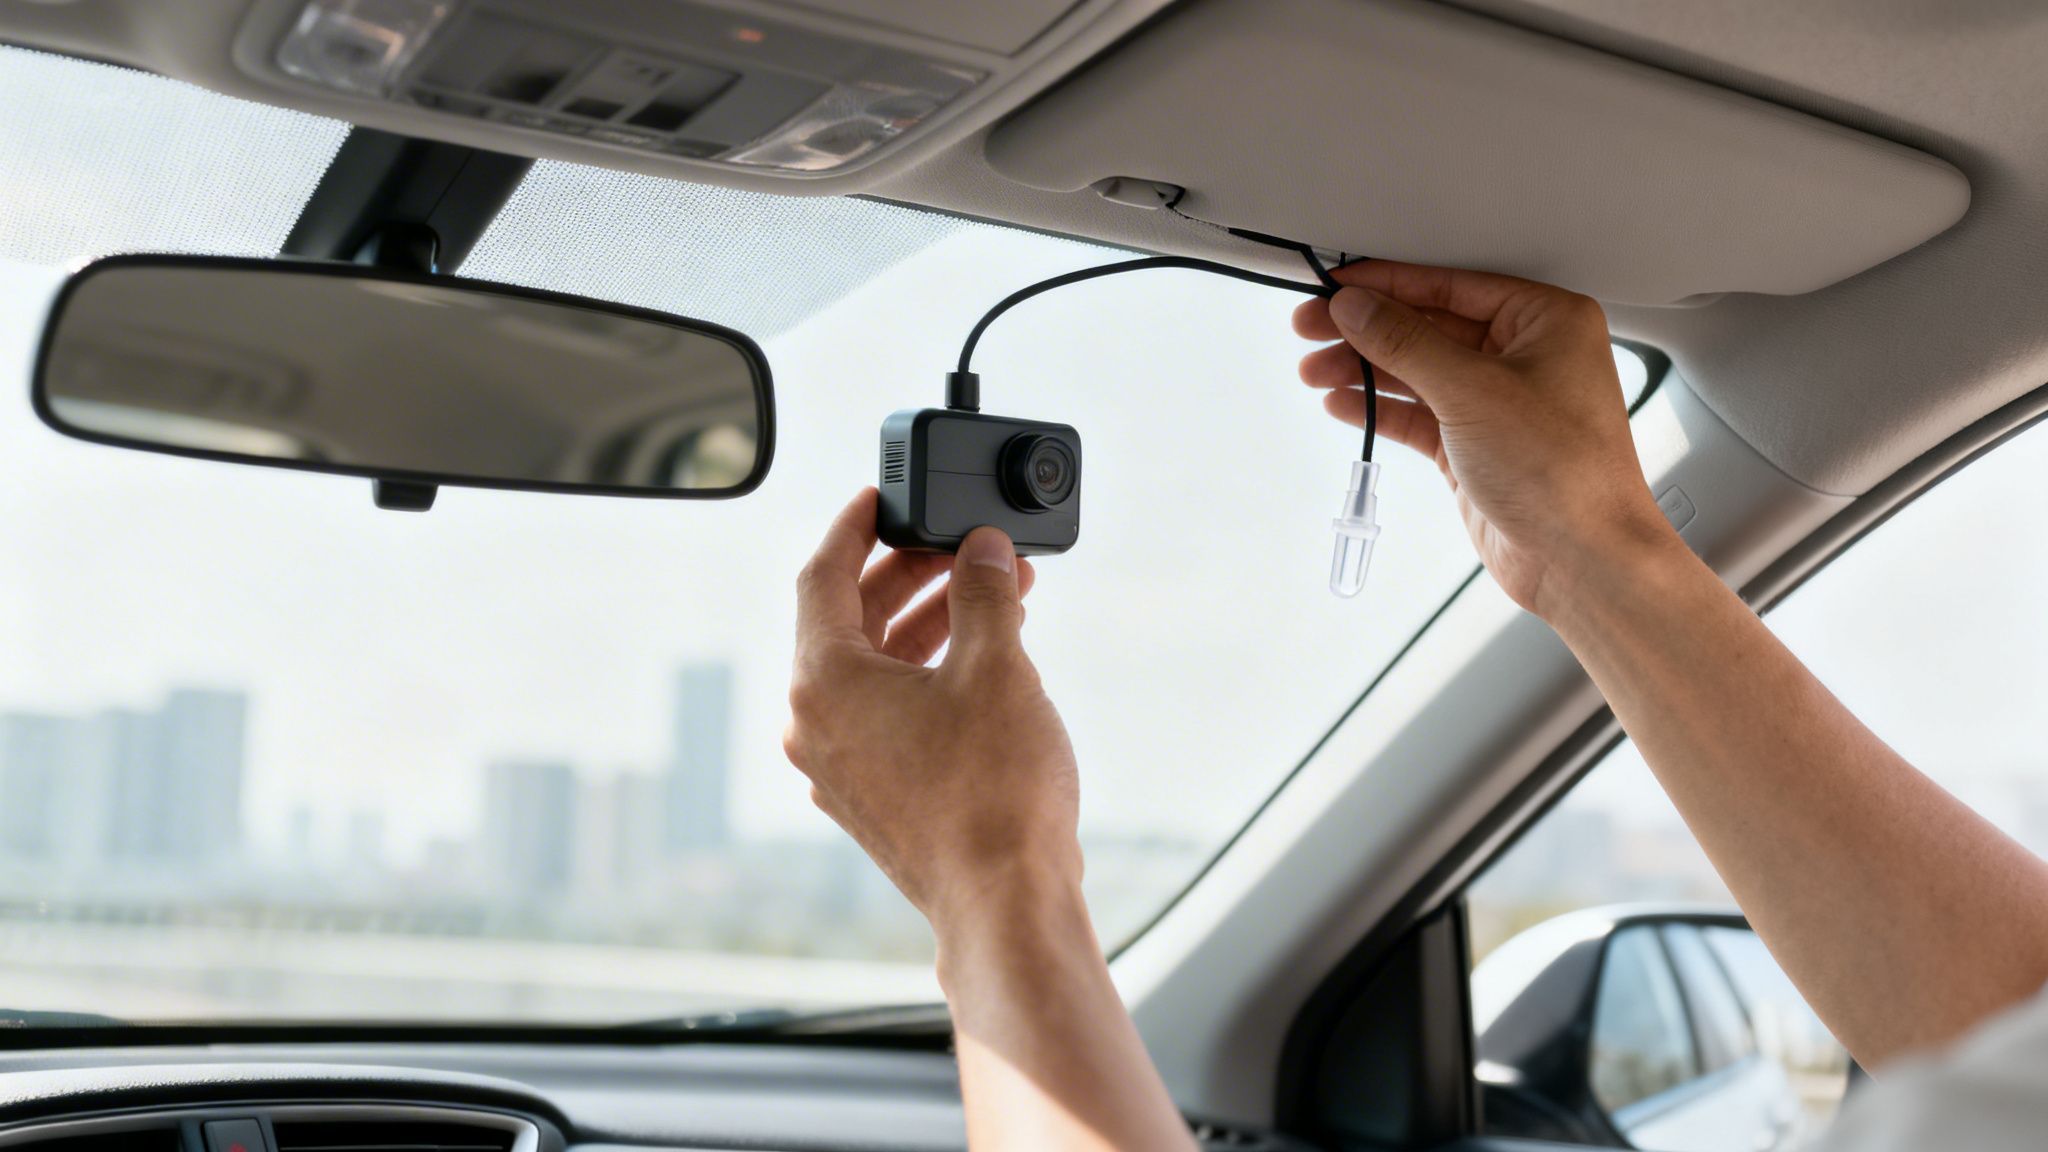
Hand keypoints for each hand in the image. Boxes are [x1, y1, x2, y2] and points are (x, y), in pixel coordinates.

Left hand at [784, 489, 1077, 938]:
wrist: (1006, 905)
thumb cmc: (993, 792)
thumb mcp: (997, 665)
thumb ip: (984, 592)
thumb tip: (982, 550)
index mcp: (823, 681)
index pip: (822, 574)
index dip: (855, 524)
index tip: (880, 497)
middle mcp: (815, 723)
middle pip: (851, 619)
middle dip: (914, 575)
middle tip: (966, 547)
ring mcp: (840, 766)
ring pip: (875, 668)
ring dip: (932, 624)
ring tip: (998, 596)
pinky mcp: (874, 798)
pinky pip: (889, 713)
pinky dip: (929, 675)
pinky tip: (987, 664)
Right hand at [1293, 261, 1677, 616]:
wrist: (1581, 559)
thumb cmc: (1565, 473)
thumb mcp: (1472, 391)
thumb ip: (1405, 342)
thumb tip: (1356, 307)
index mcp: (1547, 321)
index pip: (1451, 286)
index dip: (1388, 284)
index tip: (1338, 285)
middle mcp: (1526, 356)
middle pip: (1428, 327)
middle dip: (1367, 330)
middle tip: (1312, 325)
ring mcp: (1500, 402)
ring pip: (1418, 371)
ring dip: (1365, 370)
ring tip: (1315, 369)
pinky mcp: (1477, 445)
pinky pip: (1419, 414)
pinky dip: (1380, 408)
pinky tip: (1342, 403)